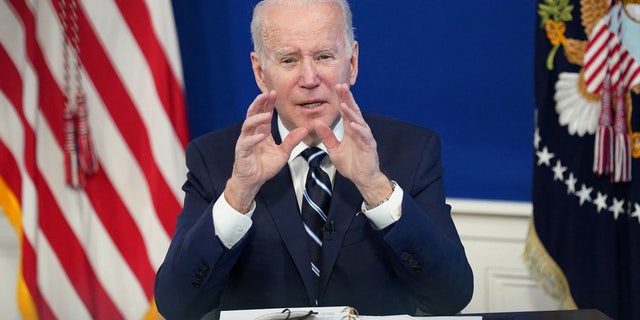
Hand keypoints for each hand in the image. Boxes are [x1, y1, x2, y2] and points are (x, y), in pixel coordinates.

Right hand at [225, 91, 307, 212]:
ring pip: (248, 125)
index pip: (264, 113)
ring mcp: (245, 141)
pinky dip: (254, 139)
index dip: (268, 103)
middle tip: (268, 94)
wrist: (254, 181)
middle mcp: (252, 133)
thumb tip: (305, 129)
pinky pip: (246, 143)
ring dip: (257, 118)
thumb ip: (292, 140)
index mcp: (262, 132)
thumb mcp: (283, 153)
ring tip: (267, 114)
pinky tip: (261, 135)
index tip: (275, 92)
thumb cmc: (265, 166)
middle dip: (260, 103)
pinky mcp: (242, 151)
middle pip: (253, 113)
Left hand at [314, 84, 392, 204]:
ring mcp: (365, 137)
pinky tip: (353, 124)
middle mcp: (358, 130)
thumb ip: (327, 136)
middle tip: (341, 86)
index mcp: (350, 129)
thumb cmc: (351, 164)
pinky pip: (364, 136)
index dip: (341, 99)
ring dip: (351, 112)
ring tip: (344, 104)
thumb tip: (317, 123)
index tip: (335, 87)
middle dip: (347, 98)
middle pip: (353, 111)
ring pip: (358, 121)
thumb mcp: (334, 149)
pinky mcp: (369, 146)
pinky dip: (359, 129)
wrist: (362, 179)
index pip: (345, 111)